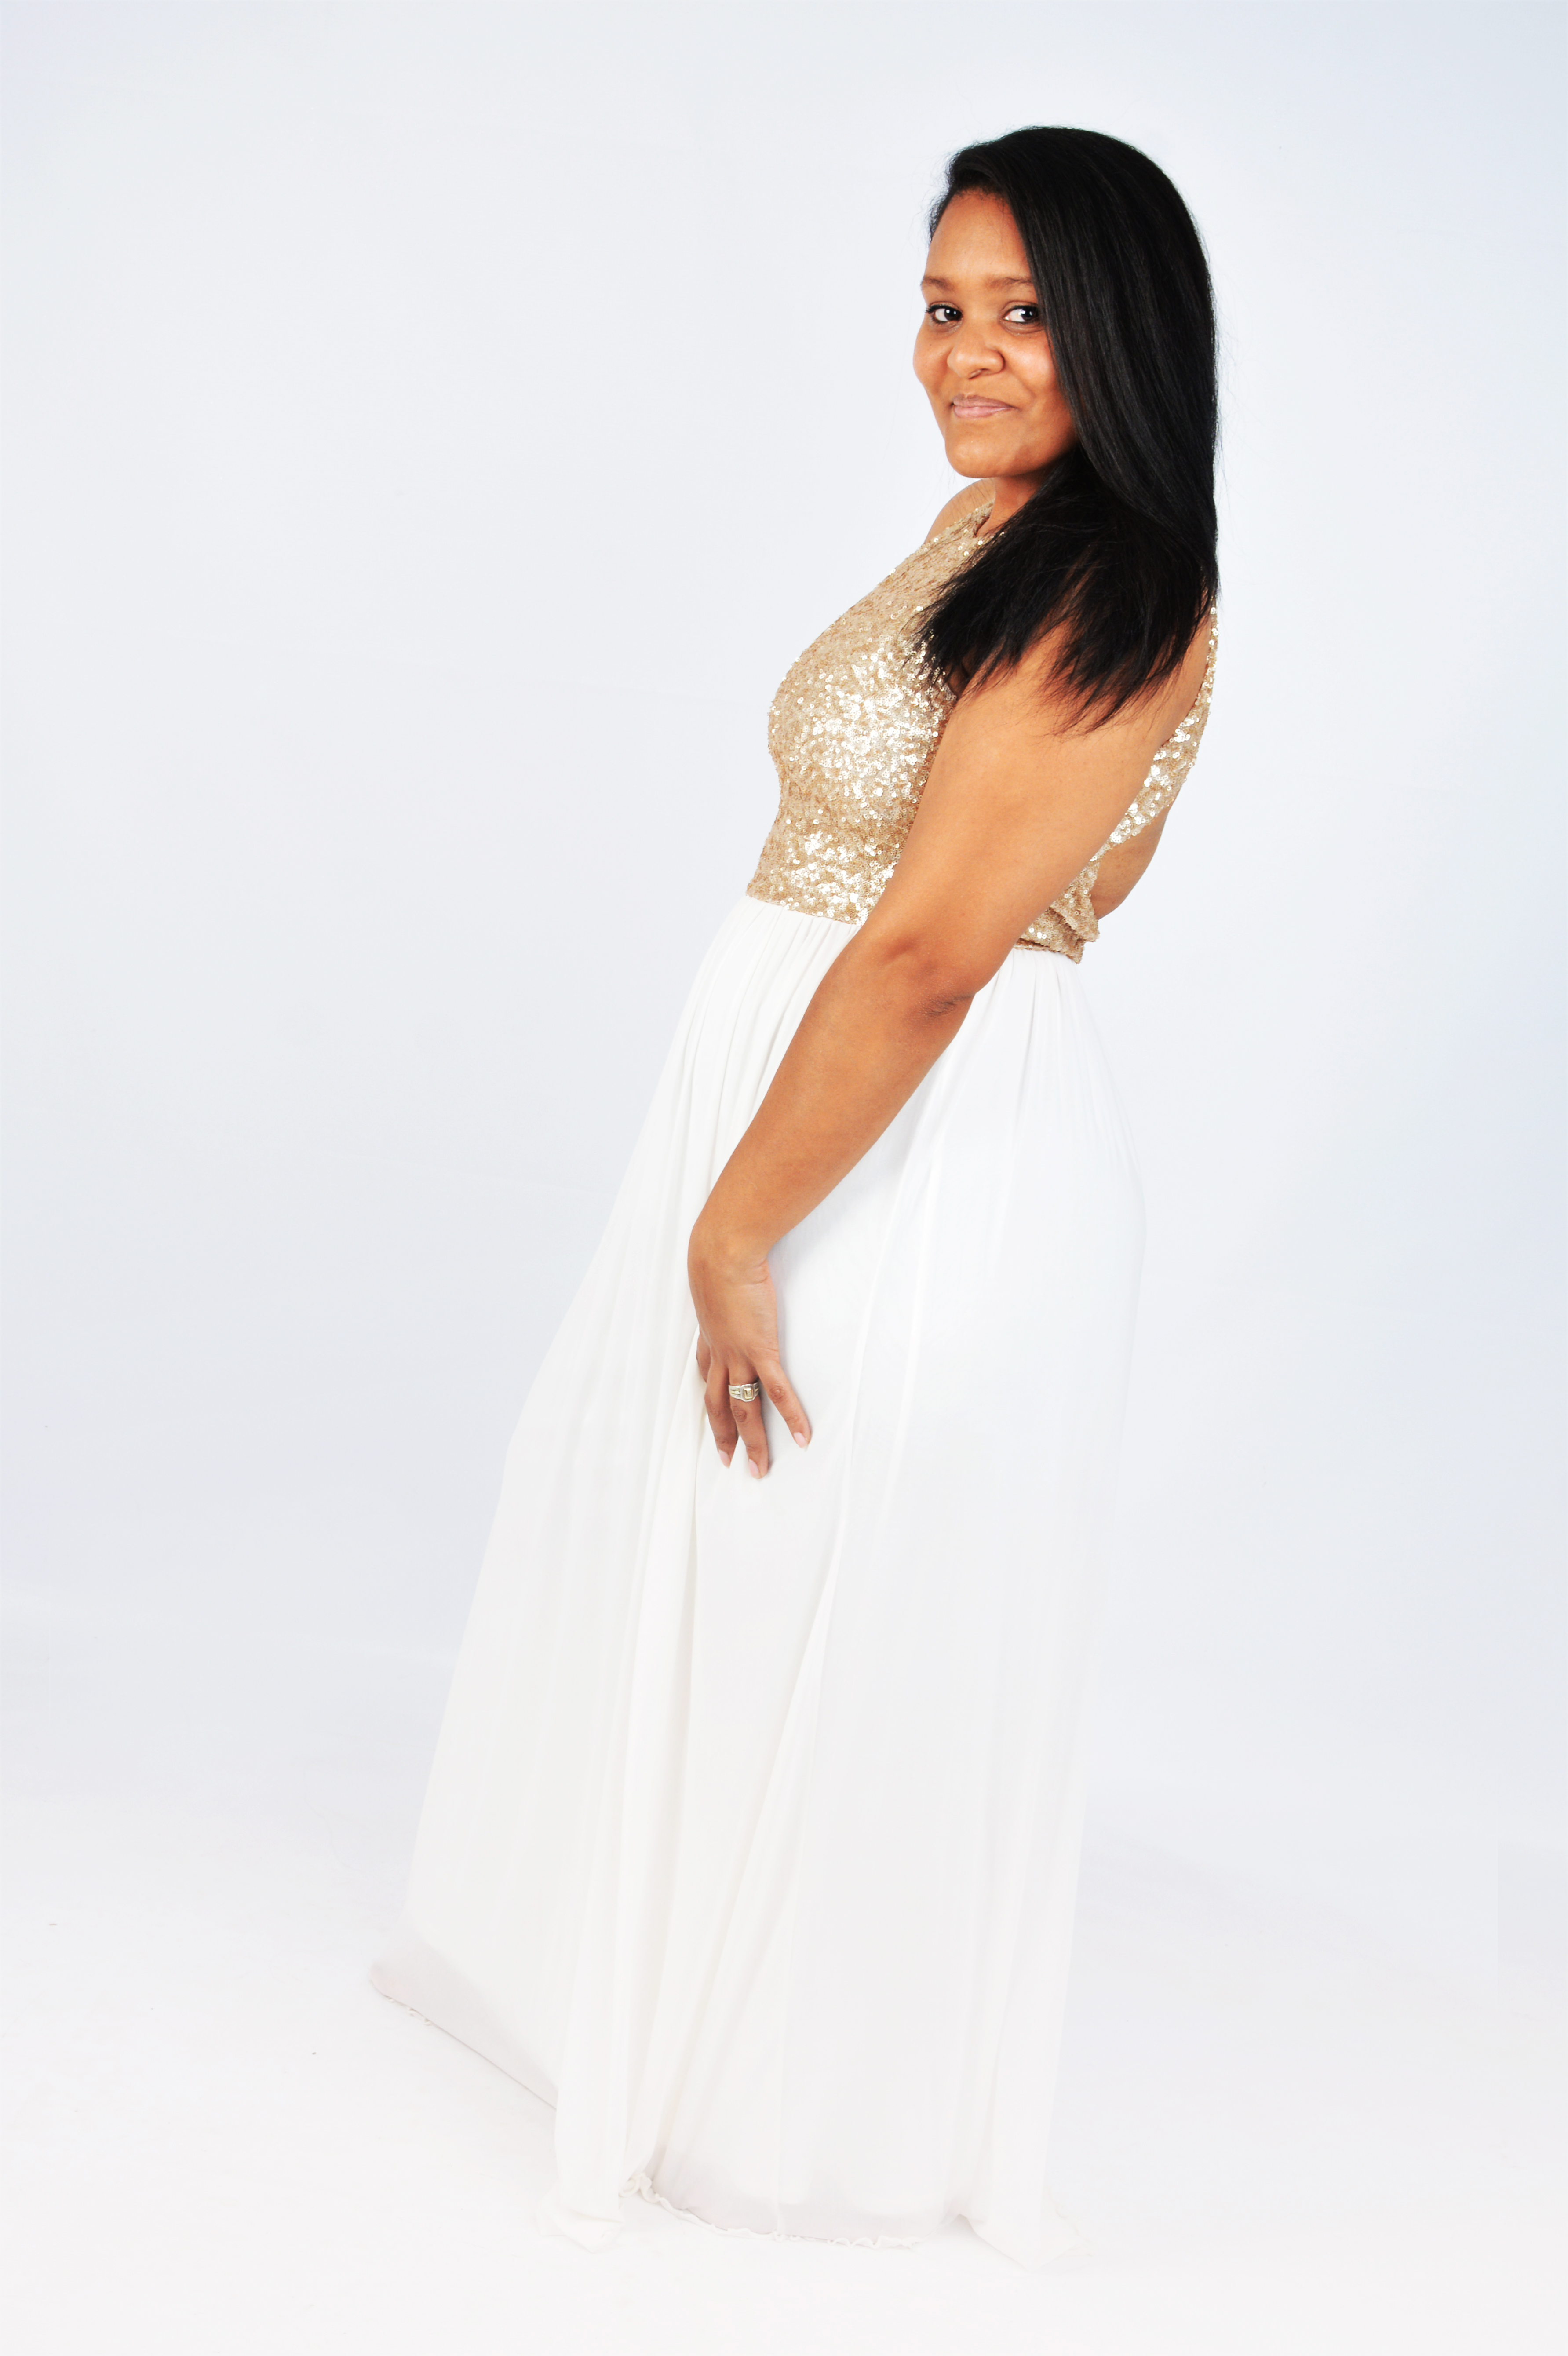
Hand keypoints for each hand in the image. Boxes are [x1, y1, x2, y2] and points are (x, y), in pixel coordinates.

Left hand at [688, 1220, 810, 1477]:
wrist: (722, 1252)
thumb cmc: (720, 1255)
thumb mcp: (716, 1276)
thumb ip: (725, 1284)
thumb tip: (733, 1273)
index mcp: (710, 1335)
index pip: (706, 1375)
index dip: (710, 1398)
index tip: (714, 1417)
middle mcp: (720, 1352)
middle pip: (718, 1404)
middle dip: (723, 1434)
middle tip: (727, 1461)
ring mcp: (739, 1355)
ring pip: (743, 1409)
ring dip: (753, 1442)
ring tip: (760, 1469)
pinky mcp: (761, 1351)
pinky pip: (777, 1393)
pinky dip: (791, 1418)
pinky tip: (802, 1438)